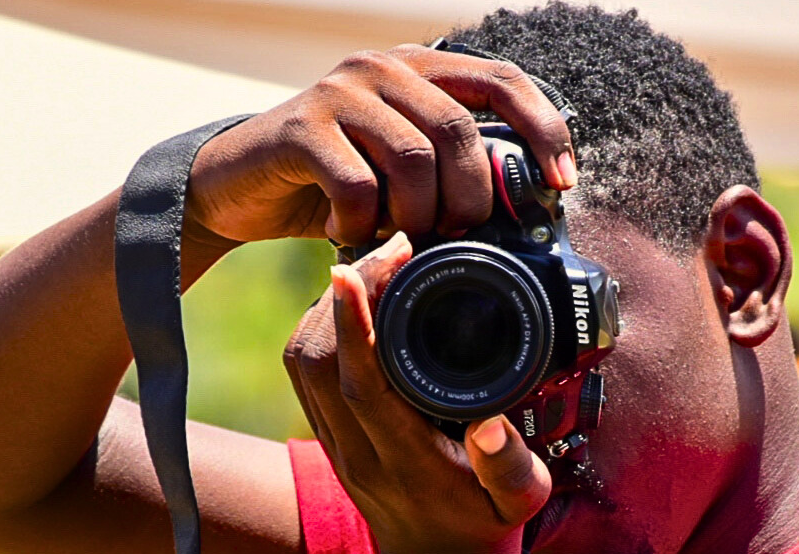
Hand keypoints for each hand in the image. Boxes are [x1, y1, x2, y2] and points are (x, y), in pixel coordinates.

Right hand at [186, 44, 576, 246]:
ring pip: (414, 160)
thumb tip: (525, 209)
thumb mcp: (403, 172)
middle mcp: (383, 68)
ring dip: (417, 217)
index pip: (503, 82)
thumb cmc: (333, 186)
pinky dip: (363, 225)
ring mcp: (339, 92)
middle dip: (470, 199)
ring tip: (398, 239)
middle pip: (459, 132)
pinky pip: (358, 185)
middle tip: (453, 238)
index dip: (543, 130)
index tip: (563, 183)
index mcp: (420, 70)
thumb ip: (453, 171)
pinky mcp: (301, 127)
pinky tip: (348, 235)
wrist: (236, 187)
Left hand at [283, 234, 551, 553]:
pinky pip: (304, 375)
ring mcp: (337, 447)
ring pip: (302, 364)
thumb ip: (509, 466)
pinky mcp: (330, 440)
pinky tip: (353, 306)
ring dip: (325, 309)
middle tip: (387, 252)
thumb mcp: (521, 502)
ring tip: (372, 269)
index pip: (361, 383)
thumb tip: (492, 424)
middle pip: (318, 361)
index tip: (359, 268)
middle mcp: (359, 452)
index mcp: (403, 460)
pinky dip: (320, 330)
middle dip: (340, 296)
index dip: (352, 322)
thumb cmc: (487, 531)